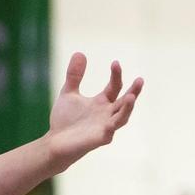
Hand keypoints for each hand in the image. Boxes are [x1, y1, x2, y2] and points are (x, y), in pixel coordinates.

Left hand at [46, 53, 142, 168]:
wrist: (54, 142)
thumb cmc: (64, 120)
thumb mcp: (69, 93)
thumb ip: (75, 75)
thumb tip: (79, 52)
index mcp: (102, 102)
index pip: (115, 86)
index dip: (116, 74)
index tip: (115, 62)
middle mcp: (107, 114)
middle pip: (125, 101)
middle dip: (134, 91)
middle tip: (140, 79)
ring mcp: (105, 127)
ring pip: (122, 118)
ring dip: (128, 108)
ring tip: (131, 97)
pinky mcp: (99, 139)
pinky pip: (109, 133)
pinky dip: (111, 127)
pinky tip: (111, 123)